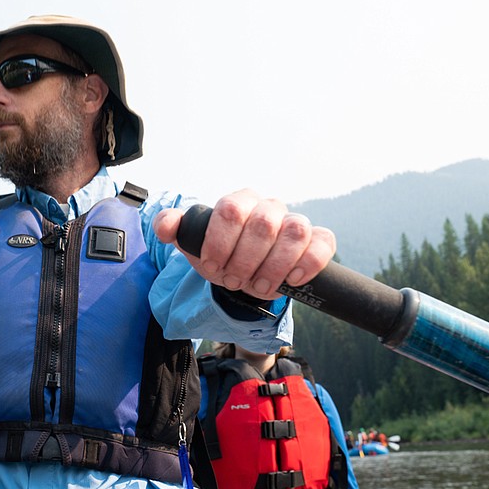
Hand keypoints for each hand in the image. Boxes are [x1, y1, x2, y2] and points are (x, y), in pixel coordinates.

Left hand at [153, 189, 335, 299]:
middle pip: (263, 225)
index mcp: (239, 202)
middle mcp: (269, 207)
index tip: (212, 265)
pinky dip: (307, 263)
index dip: (220, 242)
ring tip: (259, 286)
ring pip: (295, 232)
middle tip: (234, 281)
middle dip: (245, 260)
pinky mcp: (318, 240)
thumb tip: (166, 225)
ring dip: (274, 266)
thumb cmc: (220, 254)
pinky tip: (291, 280)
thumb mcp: (193, 244)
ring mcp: (295, 222)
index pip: (231, 210)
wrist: (245, 272)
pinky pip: (322, 243)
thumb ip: (174, 229)